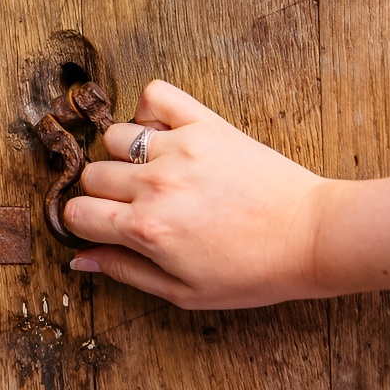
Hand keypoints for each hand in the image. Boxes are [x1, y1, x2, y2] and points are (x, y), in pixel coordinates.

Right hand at [63, 80, 331, 308]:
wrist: (312, 237)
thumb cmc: (253, 271)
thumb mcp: (184, 293)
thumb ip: (125, 272)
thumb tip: (79, 259)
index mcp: (146, 230)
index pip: (77, 213)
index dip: (84, 225)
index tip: (101, 226)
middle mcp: (155, 185)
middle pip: (92, 176)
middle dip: (103, 194)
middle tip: (133, 206)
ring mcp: (179, 150)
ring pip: (112, 138)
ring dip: (122, 155)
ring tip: (150, 172)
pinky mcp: (205, 125)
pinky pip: (154, 96)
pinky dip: (148, 109)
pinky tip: (160, 133)